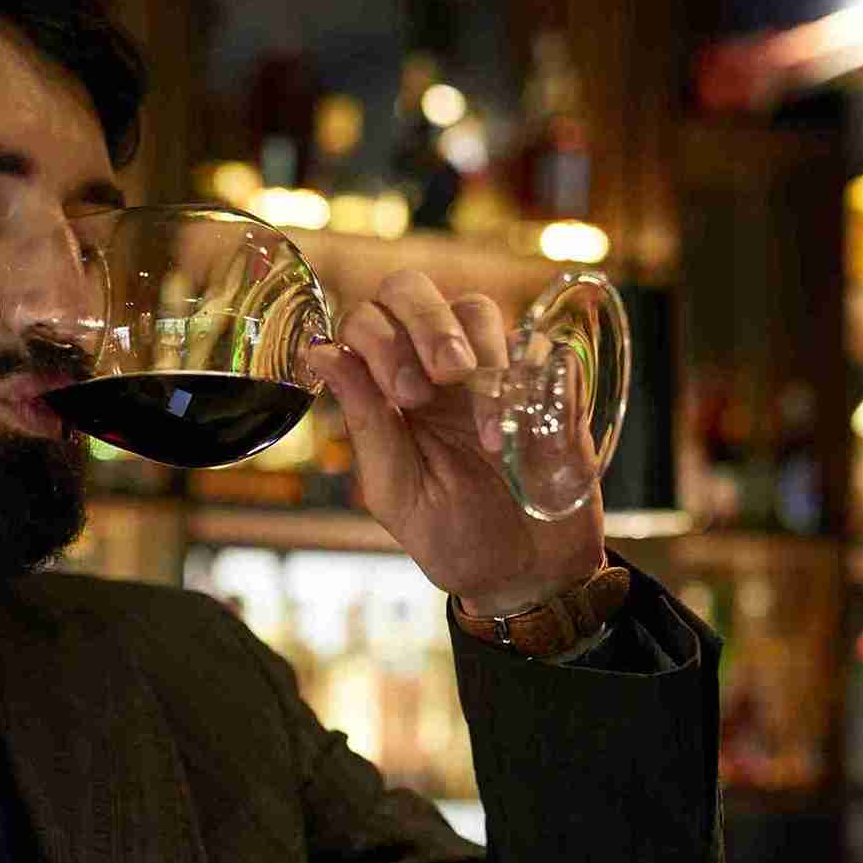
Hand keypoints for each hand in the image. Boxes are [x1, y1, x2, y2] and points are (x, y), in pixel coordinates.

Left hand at [313, 270, 604, 614]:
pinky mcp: (542, 380)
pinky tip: (526, 426)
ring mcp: (488, 368)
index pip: (363, 322)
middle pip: (411, 290)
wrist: (530, 573)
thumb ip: (366, 423)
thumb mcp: (399, 493)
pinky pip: (537, 343)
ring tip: (490, 423)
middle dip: (425, 324)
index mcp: (386, 393)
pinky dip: (530, 373)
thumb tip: (321, 352)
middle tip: (446, 378)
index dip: (379, 341)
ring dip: (478, 350)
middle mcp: (430, 369)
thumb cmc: (455, 537)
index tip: (406, 397)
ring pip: (474, 307)